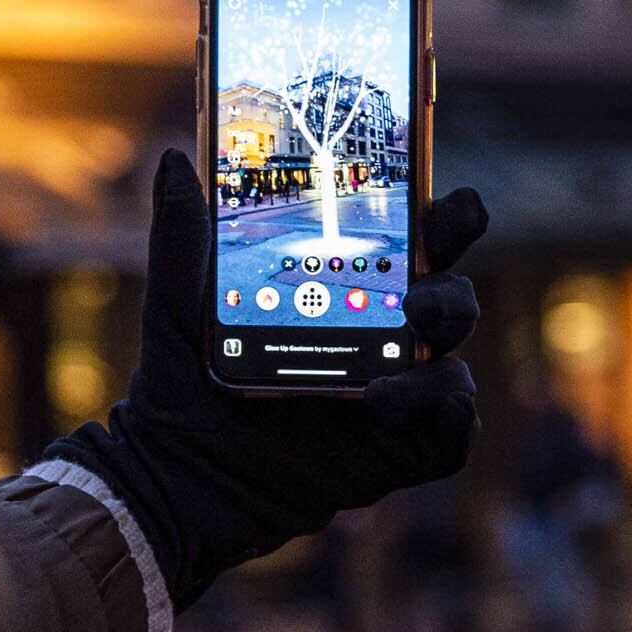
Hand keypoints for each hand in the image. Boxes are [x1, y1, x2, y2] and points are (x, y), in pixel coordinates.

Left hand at [48, 151, 485, 608]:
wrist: (178, 472)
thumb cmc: (187, 379)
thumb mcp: (181, 302)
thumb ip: (183, 234)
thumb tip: (176, 160)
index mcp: (356, 287)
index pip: (422, 241)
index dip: (450, 218)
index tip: (447, 208)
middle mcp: (389, 336)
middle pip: (453, 298)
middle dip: (453, 291)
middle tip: (420, 296)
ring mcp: (400, 396)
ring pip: (456, 366)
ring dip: (438, 363)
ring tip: (385, 379)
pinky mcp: (402, 452)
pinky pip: (453, 434)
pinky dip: (444, 419)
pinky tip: (394, 409)